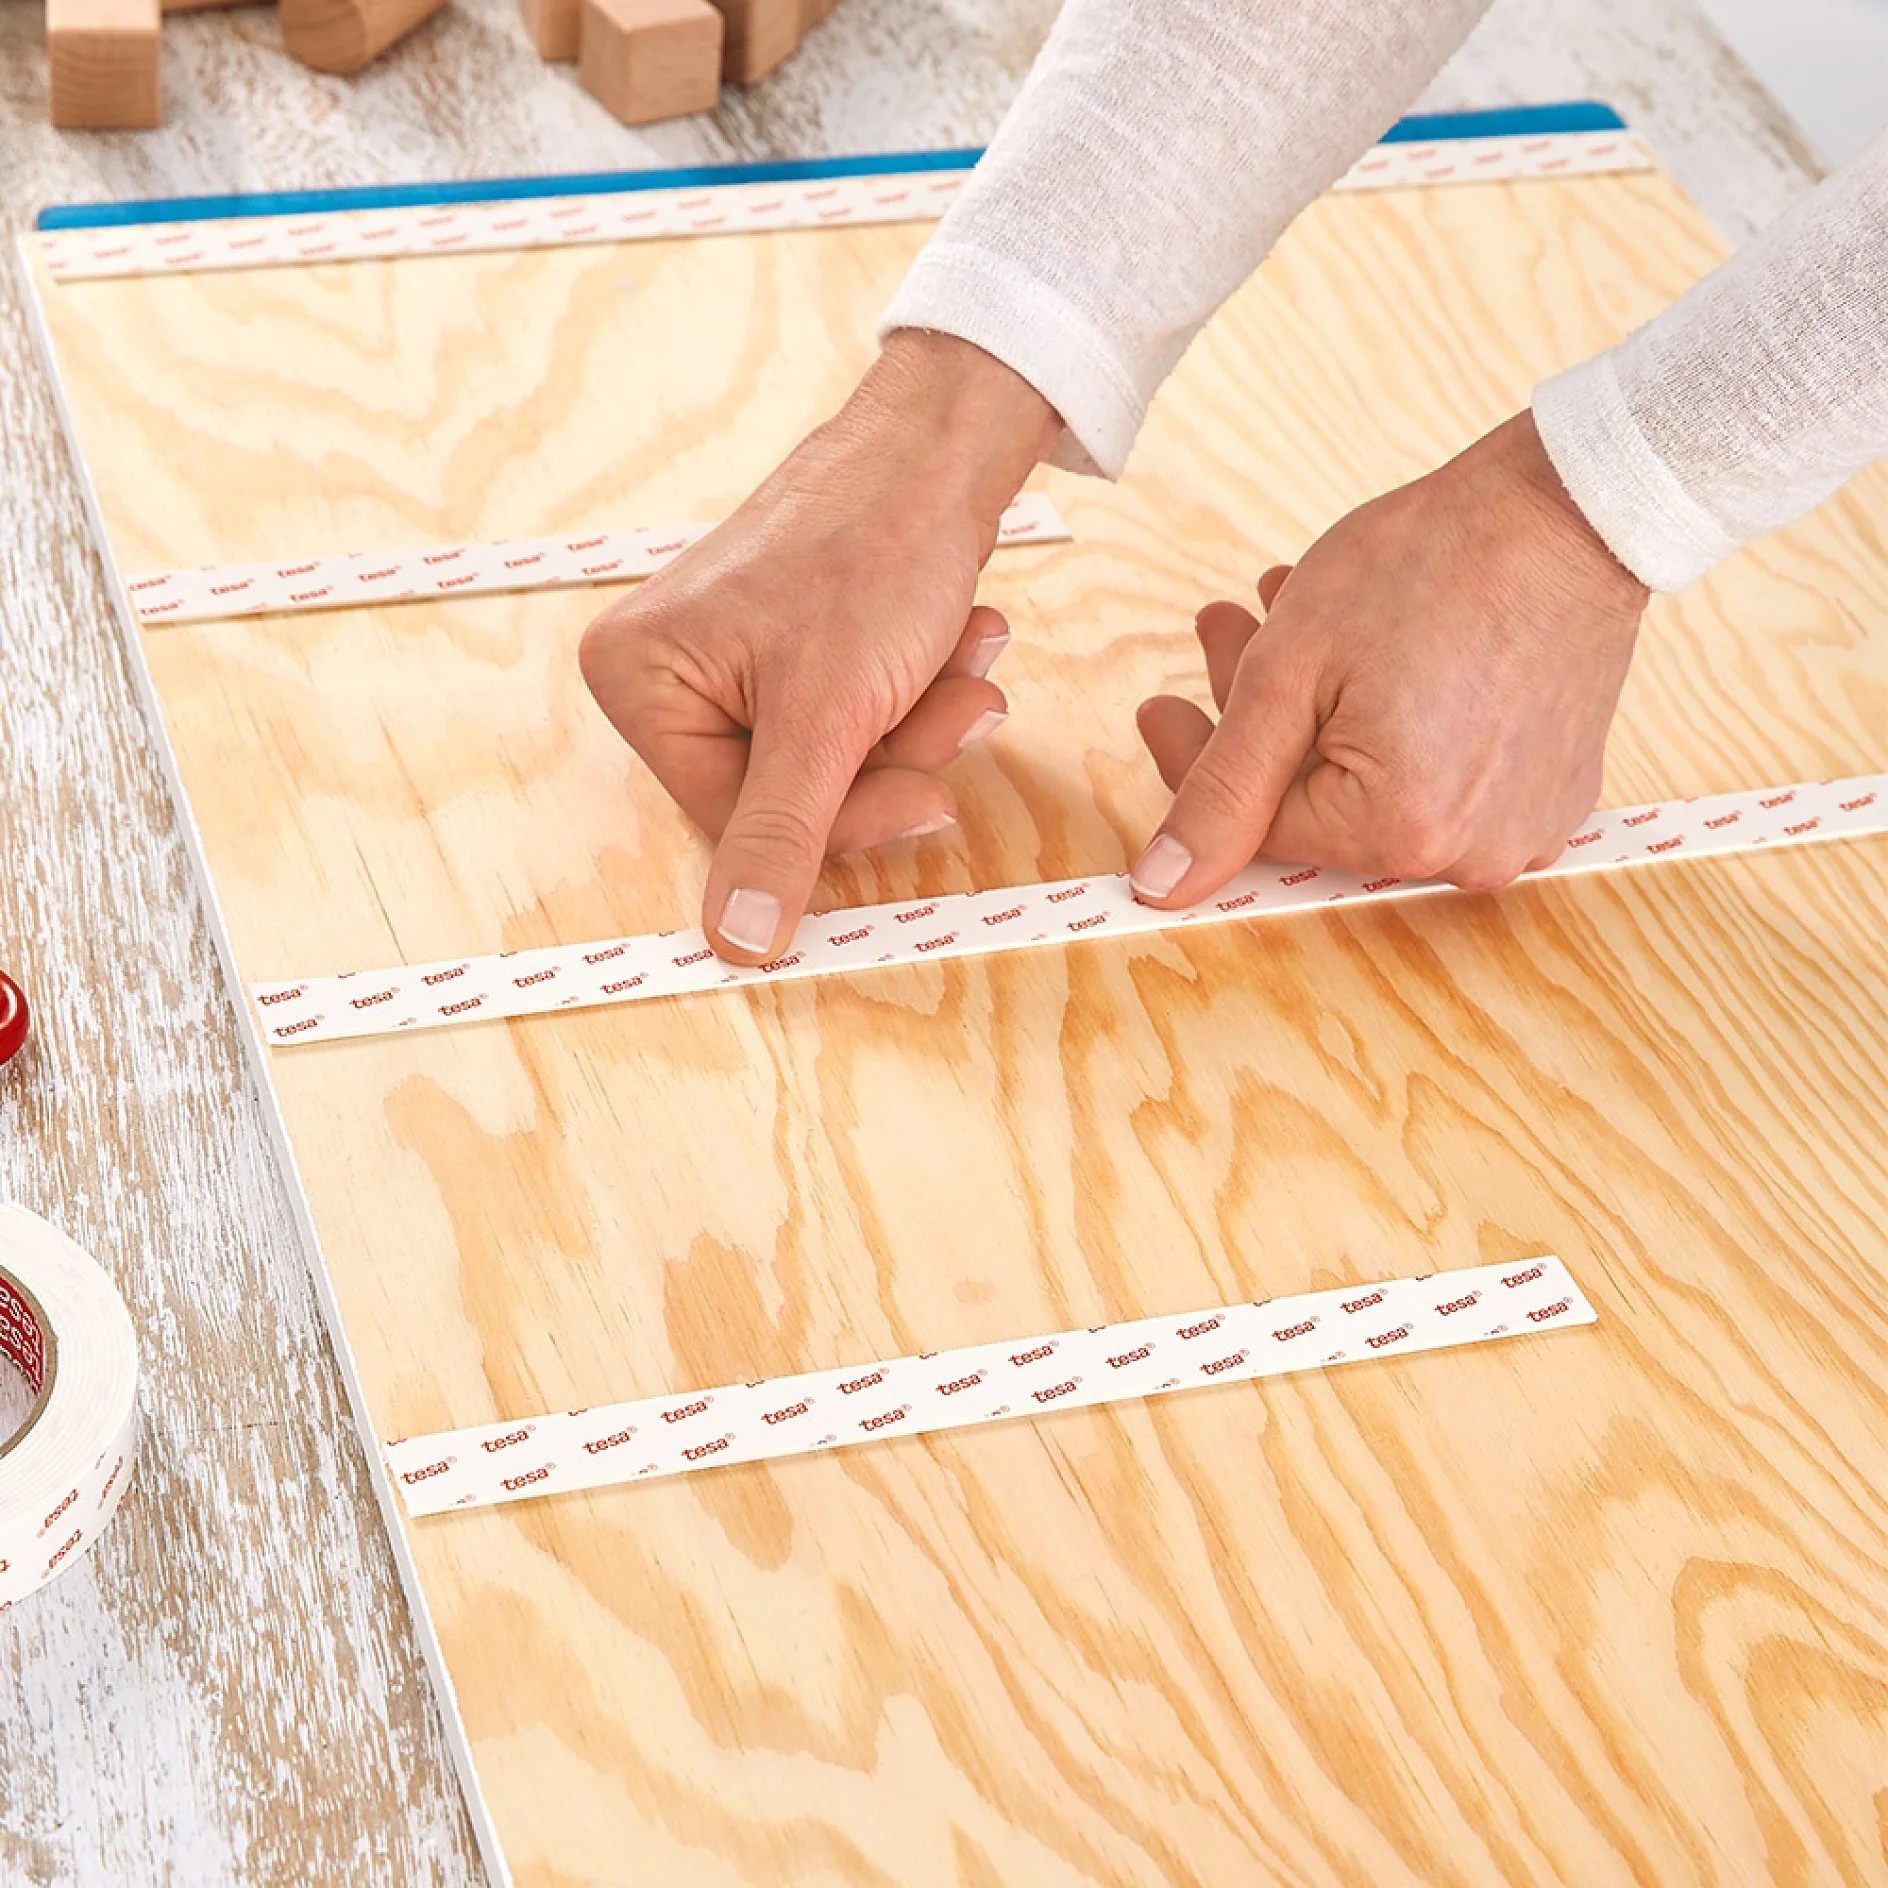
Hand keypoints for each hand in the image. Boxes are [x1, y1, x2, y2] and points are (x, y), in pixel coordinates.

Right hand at [580, 332, 1058, 962]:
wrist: (942, 448)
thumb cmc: (874, 550)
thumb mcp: (826, 716)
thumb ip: (781, 835)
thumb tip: (736, 943)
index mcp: (639, 683)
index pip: (740, 823)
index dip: (848, 822)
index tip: (928, 791)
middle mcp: (667, 675)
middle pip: (789, 799)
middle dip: (893, 761)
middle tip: (962, 704)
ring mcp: (730, 664)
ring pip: (835, 766)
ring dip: (920, 727)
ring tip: (962, 656)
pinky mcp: (789, 652)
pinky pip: (854, 724)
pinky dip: (917, 696)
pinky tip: (953, 641)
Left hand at [1131, 410, 1650, 902]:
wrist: (1573, 508)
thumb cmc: (1433, 567)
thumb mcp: (1289, 673)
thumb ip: (1220, 790)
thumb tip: (1161, 887)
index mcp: (1401, 834)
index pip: (1256, 827)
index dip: (1197, 760)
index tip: (1159, 705)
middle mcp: (1470, 854)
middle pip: (1315, 804)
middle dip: (1257, 718)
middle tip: (1229, 630)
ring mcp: (1523, 827)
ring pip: (1373, 786)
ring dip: (1321, 708)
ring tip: (1295, 616)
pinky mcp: (1554, 792)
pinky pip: (1443, 778)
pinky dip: (1394, 722)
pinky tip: (1371, 651)